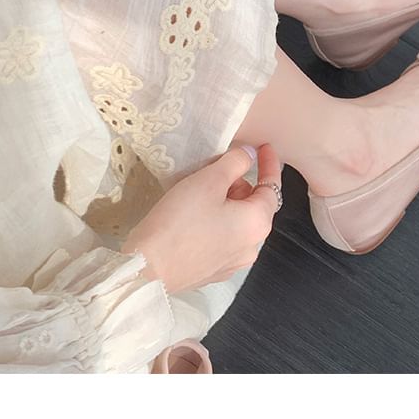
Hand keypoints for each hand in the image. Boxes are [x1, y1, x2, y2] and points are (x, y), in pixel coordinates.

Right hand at [120, 143, 282, 293]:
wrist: (147, 269)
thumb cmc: (180, 221)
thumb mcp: (209, 180)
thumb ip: (235, 162)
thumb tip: (250, 155)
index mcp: (258, 224)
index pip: (272, 187)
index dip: (269, 164)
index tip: (264, 147)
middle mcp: (252, 247)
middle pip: (254, 205)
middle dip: (239, 184)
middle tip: (214, 172)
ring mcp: (233, 263)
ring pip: (238, 222)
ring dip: (226, 203)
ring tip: (199, 194)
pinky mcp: (213, 271)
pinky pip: (223, 238)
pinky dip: (216, 222)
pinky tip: (193, 218)